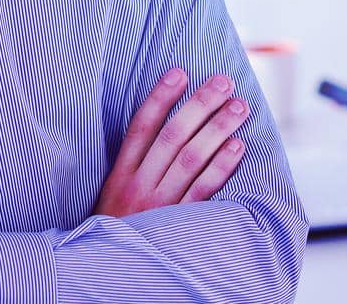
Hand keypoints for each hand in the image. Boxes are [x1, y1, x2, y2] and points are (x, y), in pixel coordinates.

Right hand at [95, 69, 250, 217]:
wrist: (106, 275)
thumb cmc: (114, 230)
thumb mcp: (112, 194)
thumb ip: (134, 164)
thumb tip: (163, 125)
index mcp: (120, 175)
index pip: (140, 126)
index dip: (160, 97)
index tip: (180, 72)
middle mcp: (138, 186)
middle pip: (172, 136)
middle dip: (200, 106)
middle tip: (223, 83)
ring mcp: (159, 206)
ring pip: (191, 159)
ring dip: (217, 129)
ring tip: (239, 108)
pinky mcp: (177, 226)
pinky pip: (203, 192)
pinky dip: (221, 167)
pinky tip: (237, 147)